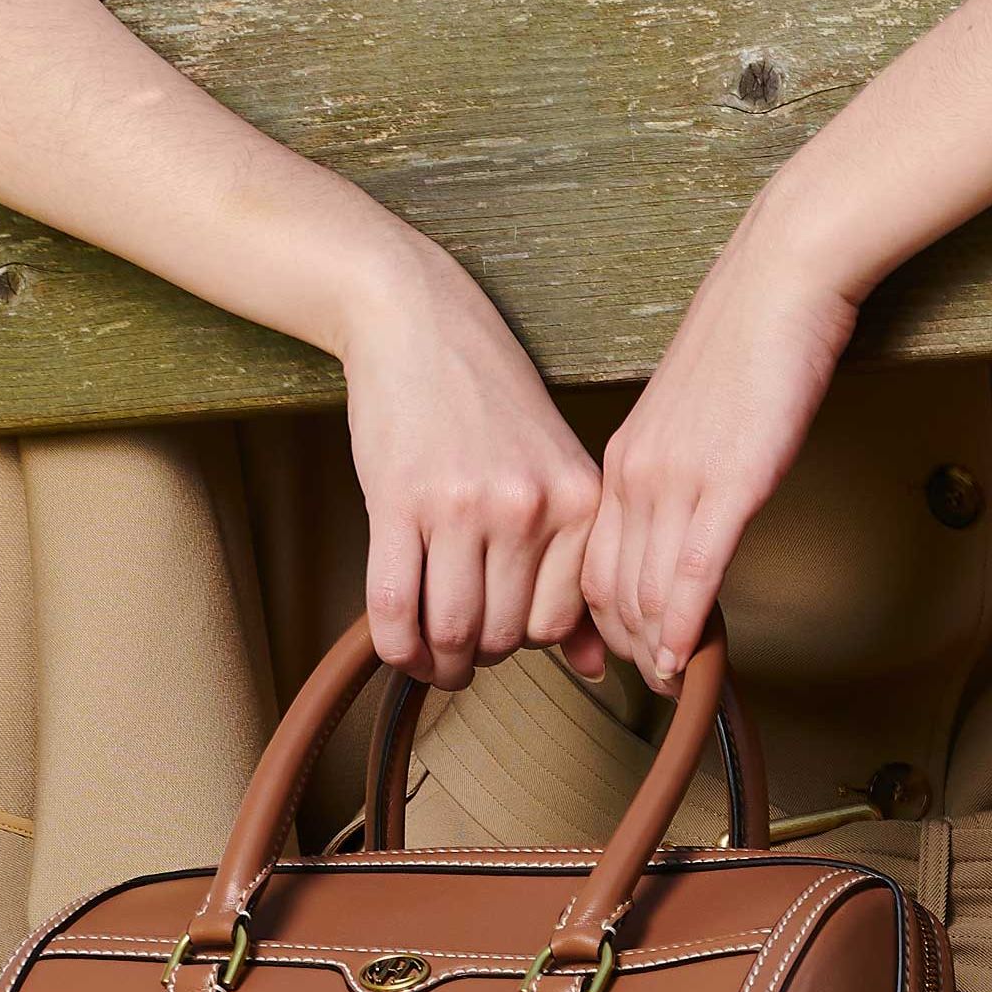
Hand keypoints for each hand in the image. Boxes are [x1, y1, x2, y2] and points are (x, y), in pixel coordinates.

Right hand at [335, 248, 606, 684]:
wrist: (419, 323)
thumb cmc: (489, 402)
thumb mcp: (556, 469)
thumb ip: (575, 564)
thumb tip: (597, 669)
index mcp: (577, 499)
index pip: (557, 623)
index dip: (524, 644)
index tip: (501, 635)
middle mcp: (527, 506)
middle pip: (504, 635)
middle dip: (477, 657)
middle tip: (458, 647)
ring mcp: (462, 504)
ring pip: (451, 630)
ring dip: (436, 660)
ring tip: (429, 653)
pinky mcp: (398, 500)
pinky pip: (394, 606)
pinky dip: (394, 645)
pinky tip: (397, 645)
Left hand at [580, 201, 858, 689]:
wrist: (778, 282)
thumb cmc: (746, 341)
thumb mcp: (687, 416)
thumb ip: (674, 471)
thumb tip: (683, 520)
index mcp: (620, 459)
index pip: (591, 562)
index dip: (600, 619)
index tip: (622, 650)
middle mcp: (636, 475)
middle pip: (608, 588)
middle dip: (623, 645)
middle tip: (647, 682)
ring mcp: (678, 481)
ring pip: (644, 590)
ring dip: (654, 647)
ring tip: (669, 682)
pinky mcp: (728, 484)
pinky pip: (692, 574)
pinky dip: (682, 625)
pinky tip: (681, 656)